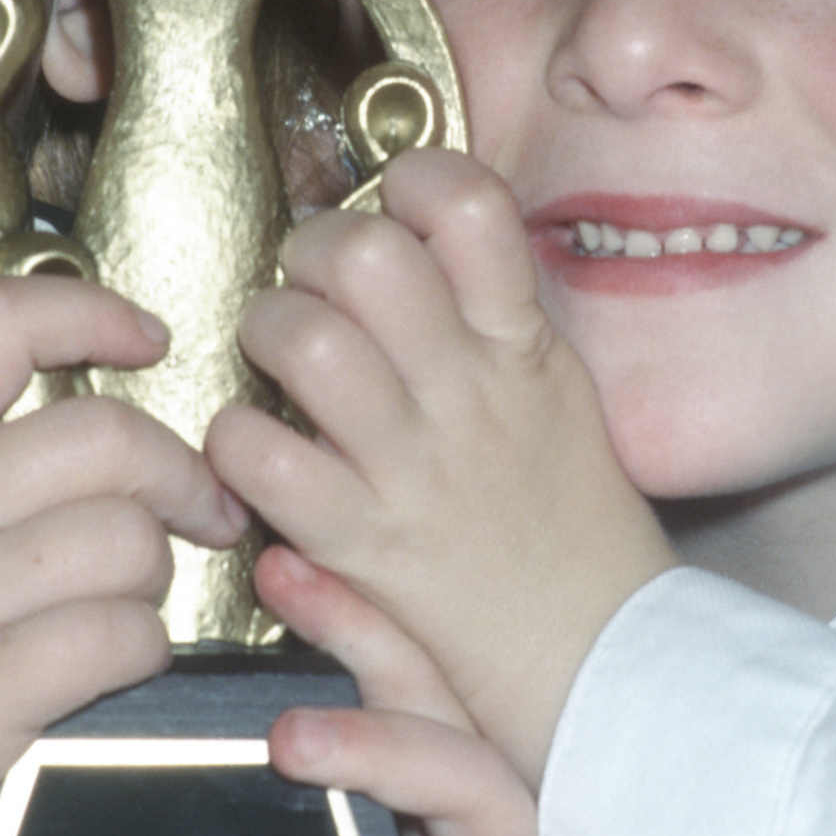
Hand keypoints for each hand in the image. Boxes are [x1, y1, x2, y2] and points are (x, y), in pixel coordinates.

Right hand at [0, 274, 246, 835]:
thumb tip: (116, 430)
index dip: (89, 309)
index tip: (149, 339)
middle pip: (100, 437)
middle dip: (179, 474)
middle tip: (200, 510)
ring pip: (122, 540)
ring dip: (156, 573)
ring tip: (134, 601)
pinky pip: (113, 638)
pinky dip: (142, 648)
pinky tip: (118, 664)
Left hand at [208, 149, 673, 783]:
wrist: (597, 658)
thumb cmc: (567, 516)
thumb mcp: (556, 387)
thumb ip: (492, 309)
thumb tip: (416, 228)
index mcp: (523, 344)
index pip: (471, 207)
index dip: (414, 177)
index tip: (393, 202)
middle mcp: (468, 394)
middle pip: (367, 256)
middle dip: (312, 248)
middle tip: (310, 281)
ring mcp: (415, 469)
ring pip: (306, 344)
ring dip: (268, 331)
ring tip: (279, 354)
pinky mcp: (364, 544)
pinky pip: (264, 459)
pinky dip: (238, 440)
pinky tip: (259, 446)